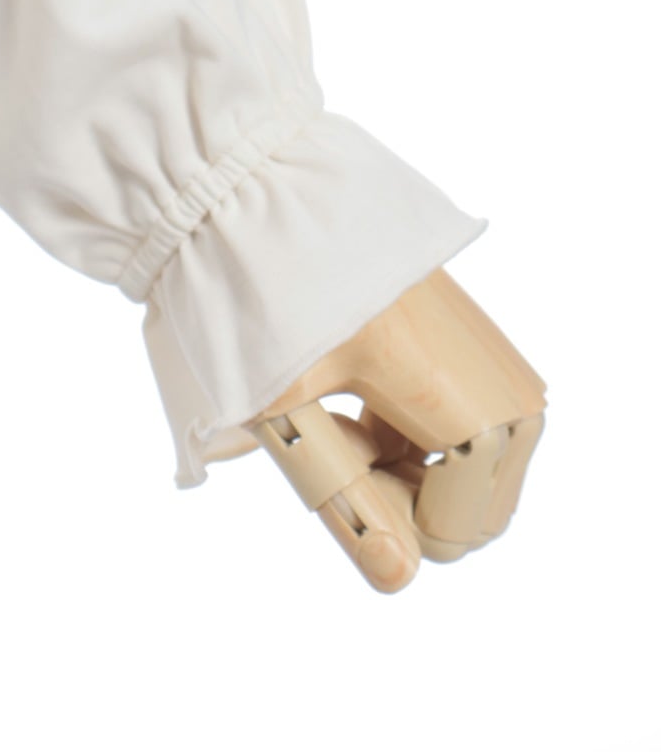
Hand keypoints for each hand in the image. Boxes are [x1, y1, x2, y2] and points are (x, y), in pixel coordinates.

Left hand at [244, 267, 546, 592]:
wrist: (286, 209)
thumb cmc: (278, 300)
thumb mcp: (290, 409)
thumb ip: (346, 501)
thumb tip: (399, 579)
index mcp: (470, 403)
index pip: (459, 530)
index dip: (386, 518)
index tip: (332, 461)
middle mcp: (510, 389)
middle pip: (475, 511)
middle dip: (403, 501)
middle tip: (336, 437)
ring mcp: (504, 369)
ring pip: (472, 477)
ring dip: (406, 469)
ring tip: (344, 411)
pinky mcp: (488, 356)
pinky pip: (469, 435)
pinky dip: (416, 439)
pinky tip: (363, 395)